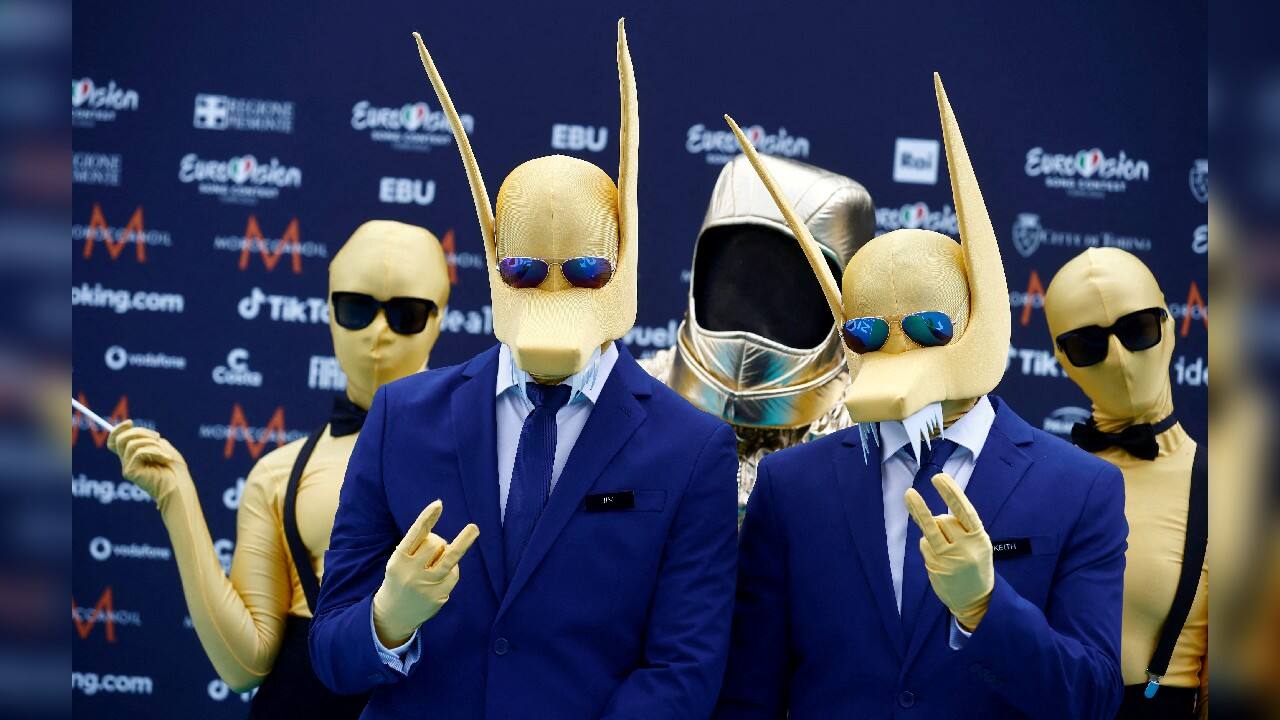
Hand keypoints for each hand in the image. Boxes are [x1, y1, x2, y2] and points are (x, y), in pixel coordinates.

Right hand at [106, 419, 190, 500]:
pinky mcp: (130, 472)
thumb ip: (148, 439)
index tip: (129, 422)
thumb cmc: (175, 469)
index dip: (118, 430)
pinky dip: (155, 451)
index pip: (115, 441)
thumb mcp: (163, 447)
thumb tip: (133, 428)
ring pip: (130, 444)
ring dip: (151, 443)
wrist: (180, 486)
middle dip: (140, 432)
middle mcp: (127, 462)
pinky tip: (165, 459)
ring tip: (165, 452)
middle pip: (121, 439)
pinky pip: (138, 452)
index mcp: (134, 456)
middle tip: (158, 436)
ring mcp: (127, 467)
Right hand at [372, 500, 478, 646]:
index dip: (427, 518)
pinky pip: (453, 575)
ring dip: (463, 542)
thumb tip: (445, 542)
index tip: (439, 504)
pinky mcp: (438, 597)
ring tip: (474, 528)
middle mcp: (410, 572)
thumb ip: (418, 549)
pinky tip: (442, 577)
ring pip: (449, 558)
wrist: (393, 615)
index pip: (415, 534)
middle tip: (434, 551)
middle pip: (435, 544)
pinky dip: (451, 571)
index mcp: (398, 560)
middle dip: (438, 543)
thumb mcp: (400, 562)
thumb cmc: (400, 579)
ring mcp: (425, 586)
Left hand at [905, 472, 993, 630]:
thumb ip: (962, 530)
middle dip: (937, 517)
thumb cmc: (976, 567)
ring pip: (930, 530)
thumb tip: (936, 516)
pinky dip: (928, 545)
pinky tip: (937, 556)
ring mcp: (949, 558)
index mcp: (979, 539)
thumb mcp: (979, 546)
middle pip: (944, 520)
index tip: (940, 478)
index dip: (952, 493)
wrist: (976, 602)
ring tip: (908, 494)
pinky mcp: (936, 567)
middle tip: (917, 499)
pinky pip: (925, 545)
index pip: (965, 511)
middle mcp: (965, 548)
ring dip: (918, 511)